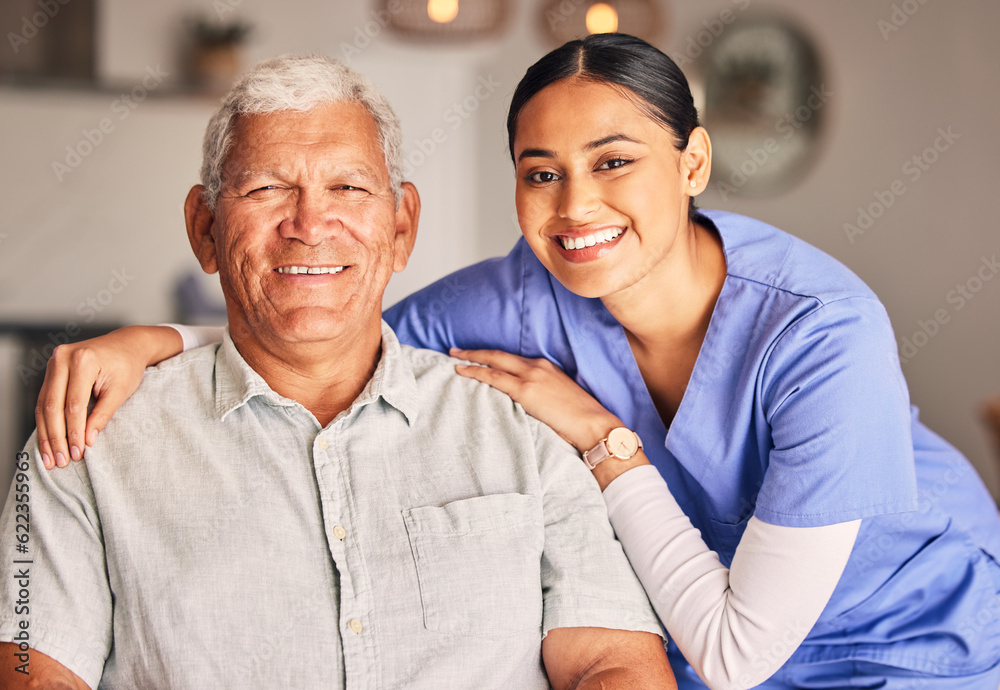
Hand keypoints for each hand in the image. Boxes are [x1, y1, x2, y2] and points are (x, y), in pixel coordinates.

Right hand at [35, 325, 181, 468]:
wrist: (127, 344)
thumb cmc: (127, 366)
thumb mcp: (121, 390)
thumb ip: (103, 415)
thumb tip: (87, 440)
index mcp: (83, 360)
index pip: (74, 405)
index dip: (74, 432)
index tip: (78, 453)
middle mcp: (62, 358)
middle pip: (53, 405)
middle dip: (56, 438)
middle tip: (60, 461)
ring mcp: (53, 362)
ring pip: (43, 405)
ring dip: (46, 434)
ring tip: (50, 458)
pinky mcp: (51, 369)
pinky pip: (44, 399)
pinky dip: (45, 422)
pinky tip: (47, 441)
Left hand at [450, 348, 622, 453]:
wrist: (593, 423)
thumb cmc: (579, 417)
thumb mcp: (558, 397)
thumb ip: (540, 393)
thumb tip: (524, 401)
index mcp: (545, 367)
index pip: (512, 359)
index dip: (492, 356)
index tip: (477, 356)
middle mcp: (537, 366)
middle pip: (498, 355)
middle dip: (475, 352)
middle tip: (454, 351)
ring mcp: (531, 376)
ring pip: (493, 363)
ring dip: (471, 361)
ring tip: (454, 361)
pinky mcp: (526, 390)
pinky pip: (494, 378)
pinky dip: (476, 373)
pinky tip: (463, 373)